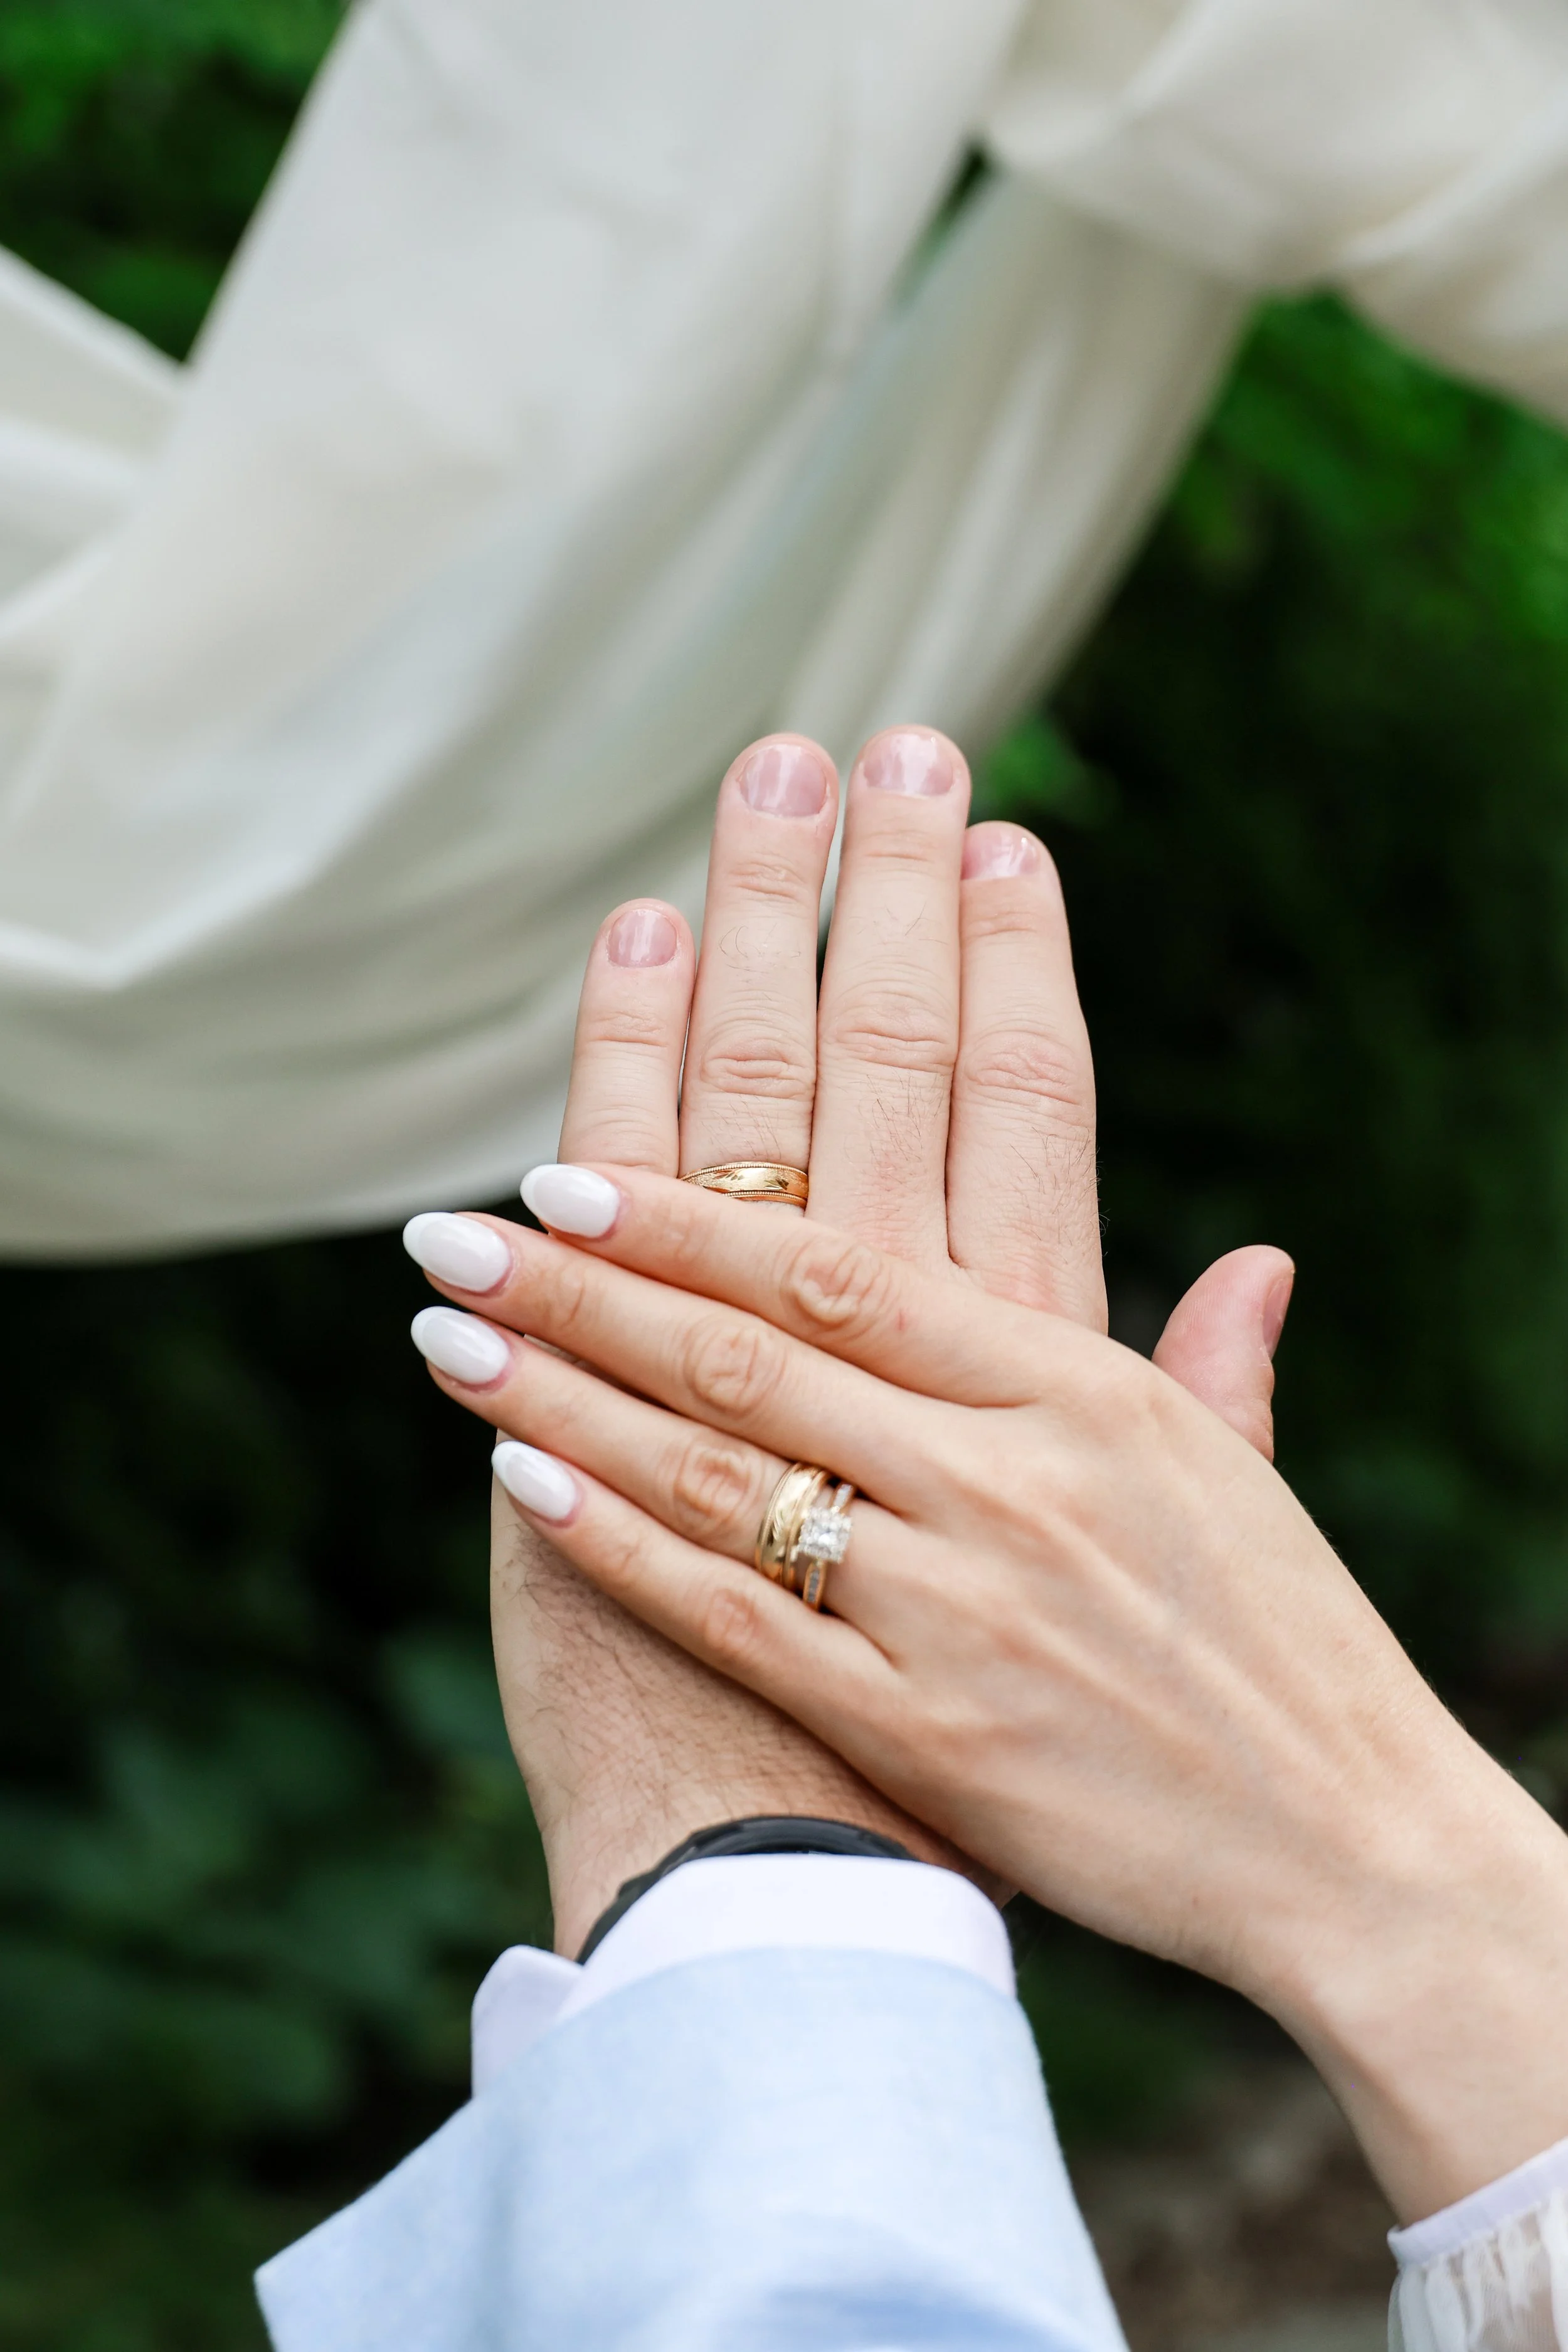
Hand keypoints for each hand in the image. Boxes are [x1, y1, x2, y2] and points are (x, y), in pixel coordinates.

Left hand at [415, 1169, 1567, 2224]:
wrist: (1341, 1845)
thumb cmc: (1282, 1646)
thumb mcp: (1239, 1472)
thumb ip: (1203, 1354)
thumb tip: (1246, 1255)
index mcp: (1081, 1392)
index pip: (844, 1273)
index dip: (689, 1219)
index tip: (566, 1173)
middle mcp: (1007, 1483)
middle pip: (750, 1354)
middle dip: (582, 1283)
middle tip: (454, 1227)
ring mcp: (957, 1611)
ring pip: (718, 1475)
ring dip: (562, 1396)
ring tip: (446, 1332)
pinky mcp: (926, 1734)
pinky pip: (740, 1621)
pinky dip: (622, 1546)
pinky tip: (522, 1483)